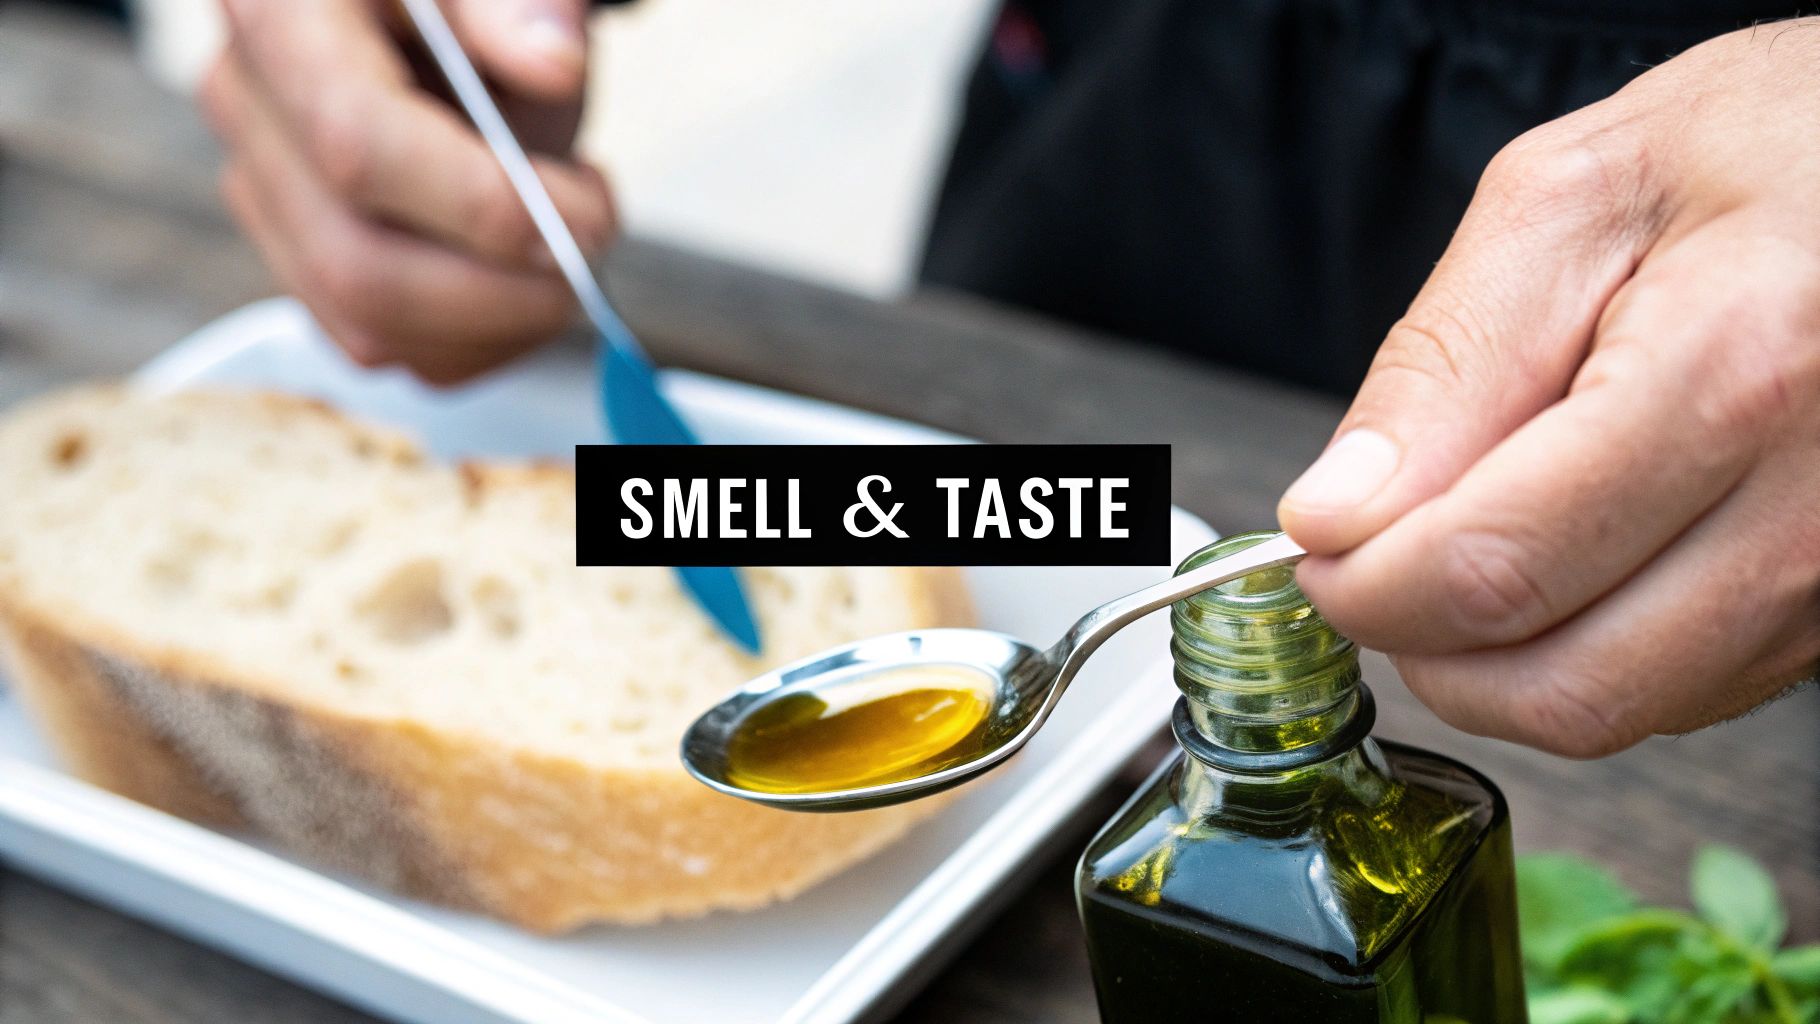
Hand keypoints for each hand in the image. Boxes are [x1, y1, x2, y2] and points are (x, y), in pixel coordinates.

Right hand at [199, 0, 616, 384]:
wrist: (434, 5)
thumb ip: (523, 2)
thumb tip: (553, 68)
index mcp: (279, 9)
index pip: (358, 143)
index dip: (482, 205)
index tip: (586, 211)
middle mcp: (248, 106)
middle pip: (359, 265)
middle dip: (505, 292)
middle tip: (595, 240)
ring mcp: (266, 191)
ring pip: (371, 328)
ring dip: (500, 323)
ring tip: (565, 246)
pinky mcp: (300, 253)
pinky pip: (384, 345)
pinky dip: (479, 341)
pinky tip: (526, 277)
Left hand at [1277, 20, 1819, 757]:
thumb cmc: (1771, 148)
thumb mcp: (1565, 202)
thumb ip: (1441, 367)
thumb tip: (1338, 514)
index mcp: (1733, 370)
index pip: (1496, 569)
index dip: (1367, 588)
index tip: (1320, 548)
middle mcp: (1812, 504)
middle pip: (1562, 685)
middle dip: (1423, 647)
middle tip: (1375, 564)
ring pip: (1622, 710)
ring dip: (1501, 663)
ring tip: (1470, 540)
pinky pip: (1685, 690)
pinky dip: (1589, 649)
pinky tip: (1573, 548)